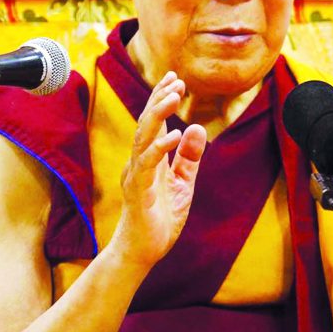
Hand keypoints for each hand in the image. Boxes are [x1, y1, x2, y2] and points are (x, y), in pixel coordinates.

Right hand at [113, 71, 206, 268]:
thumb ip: (189, 157)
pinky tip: (174, 134)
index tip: (176, 79)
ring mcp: (136, 175)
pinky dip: (159, 148)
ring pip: (144, 137)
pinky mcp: (138, 192)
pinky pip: (147, 165)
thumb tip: (195, 127)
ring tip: (174, 97)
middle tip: (176, 81)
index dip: (162, 99)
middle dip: (160, 99)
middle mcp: (139, 162)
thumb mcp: (183, 184)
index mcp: (150, 159)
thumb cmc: (159, 218)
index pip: (153, 122)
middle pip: (146, 123)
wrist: (143, 251)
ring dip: (158, 115)